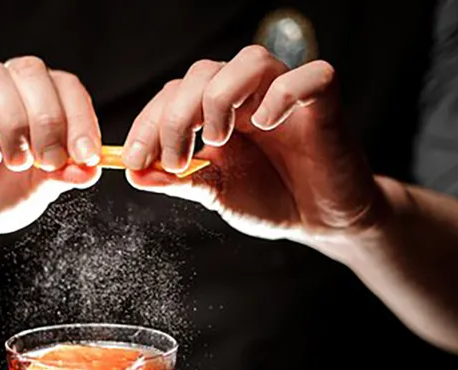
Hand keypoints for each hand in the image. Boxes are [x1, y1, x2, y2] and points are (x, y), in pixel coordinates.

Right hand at [0, 57, 101, 248]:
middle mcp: (4, 88)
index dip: (81, 117)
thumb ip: (63, 174)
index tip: (86, 156)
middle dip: (48, 119)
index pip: (66, 86)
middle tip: (48, 162)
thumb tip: (91, 168)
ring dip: (13, 123)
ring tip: (14, 162)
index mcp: (36, 100)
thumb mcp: (39, 190)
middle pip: (31, 72)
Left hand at [123, 45, 393, 245]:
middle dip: (177, 116)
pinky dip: (283, 96)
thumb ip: (182, 180)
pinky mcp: (324, 104)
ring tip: (219, 139)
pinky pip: (309, 76)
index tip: (133, 160)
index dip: (149, 123)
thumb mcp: (219, 192)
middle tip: (175, 159)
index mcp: (219, 109)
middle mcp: (250, 93)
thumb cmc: (272, 199)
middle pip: (203, 72)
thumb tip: (136, 175)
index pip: (174, 94)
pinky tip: (268, 125)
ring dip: (221, 97)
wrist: (322, 221)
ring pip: (250, 60)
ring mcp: (287, 94)